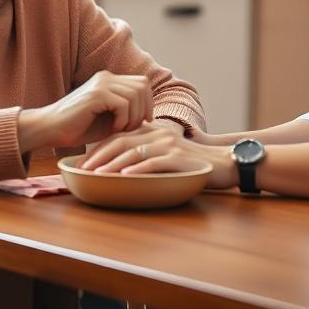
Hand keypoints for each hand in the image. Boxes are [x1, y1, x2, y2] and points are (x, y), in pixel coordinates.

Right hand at [18, 71, 152, 151]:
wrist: (49, 129)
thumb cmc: (77, 128)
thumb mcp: (108, 119)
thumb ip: (126, 113)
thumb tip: (149, 115)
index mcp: (109, 80)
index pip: (142, 83)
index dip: (147, 103)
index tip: (141, 122)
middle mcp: (106, 77)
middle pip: (143, 85)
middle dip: (144, 109)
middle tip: (132, 128)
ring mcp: (101, 83)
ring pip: (136, 94)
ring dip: (133, 116)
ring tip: (122, 130)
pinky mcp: (96, 94)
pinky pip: (124, 104)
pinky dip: (124, 120)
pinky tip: (113, 129)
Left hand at [80, 123, 237, 188]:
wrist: (226, 162)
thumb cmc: (195, 162)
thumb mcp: (168, 153)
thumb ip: (149, 153)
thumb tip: (125, 164)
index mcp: (153, 131)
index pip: (119, 136)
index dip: (99, 148)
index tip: (83, 162)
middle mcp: (158, 134)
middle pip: (121, 141)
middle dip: (99, 155)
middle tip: (82, 169)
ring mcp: (168, 145)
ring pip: (133, 152)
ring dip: (112, 164)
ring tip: (96, 174)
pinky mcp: (179, 157)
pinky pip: (154, 163)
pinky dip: (137, 169)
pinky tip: (124, 177)